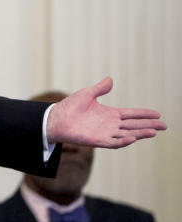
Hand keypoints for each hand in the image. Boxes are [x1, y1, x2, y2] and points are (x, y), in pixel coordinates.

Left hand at [46, 77, 166, 147]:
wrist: (56, 119)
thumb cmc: (70, 106)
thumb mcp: (87, 93)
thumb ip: (100, 88)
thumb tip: (110, 79)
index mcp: (110, 114)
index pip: (131, 114)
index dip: (144, 114)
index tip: (158, 114)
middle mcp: (110, 124)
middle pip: (134, 125)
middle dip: (149, 125)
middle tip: (164, 125)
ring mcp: (105, 133)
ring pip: (127, 134)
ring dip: (140, 133)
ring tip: (153, 132)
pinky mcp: (98, 140)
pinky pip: (113, 142)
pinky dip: (123, 141)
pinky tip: (133, 138)